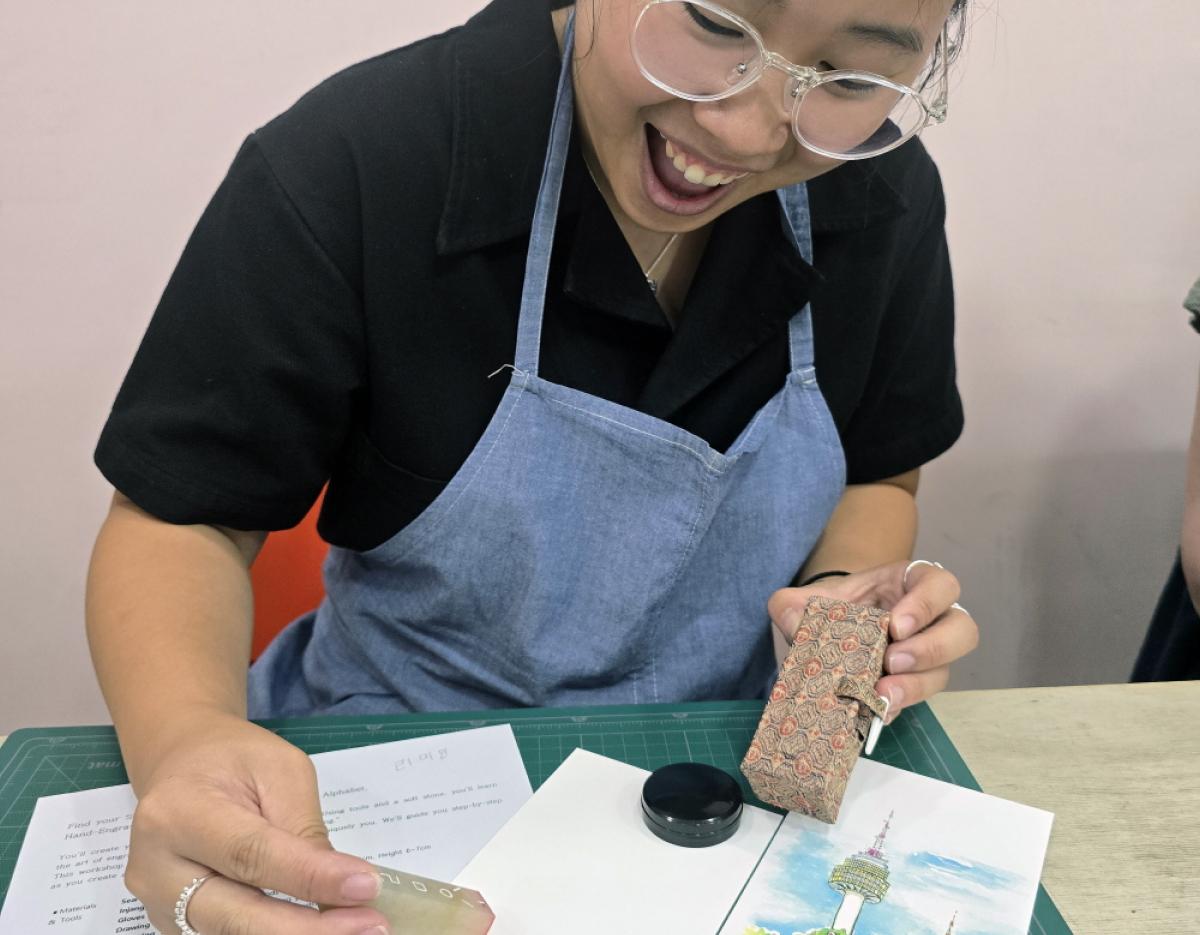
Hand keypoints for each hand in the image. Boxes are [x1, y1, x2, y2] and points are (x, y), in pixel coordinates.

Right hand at [124, 710, 389, 934]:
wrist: (181, 765)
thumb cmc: (234, 758)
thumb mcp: (279, 768)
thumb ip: (303, 826)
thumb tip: (341, 885)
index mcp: (178, 814)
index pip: (252, 855)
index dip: (310, 877)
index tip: (366, 887)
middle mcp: (157, 871)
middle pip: (236, 915)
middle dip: (308, 930)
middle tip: (372, 926)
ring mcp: (159, 907)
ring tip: (358, 928)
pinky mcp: (174, 926)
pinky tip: (324, 930)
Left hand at [767, 560, 978, 721]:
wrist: (826, 633)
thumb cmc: (831, 607)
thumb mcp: (808, 598)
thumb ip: (792, 603)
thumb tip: (789, 618)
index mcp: (911, 585)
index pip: (940, 585)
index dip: (927, 604)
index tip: (896, 625)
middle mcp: (931, 620)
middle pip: (962, 631)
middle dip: (932, 649)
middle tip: (893, 661)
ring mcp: (926, 657)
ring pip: (944, 671)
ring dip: (916, 685)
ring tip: (882, 693)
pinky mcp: (912, 687)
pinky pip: (917, 700)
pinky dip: (896, 707)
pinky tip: (874, 711)